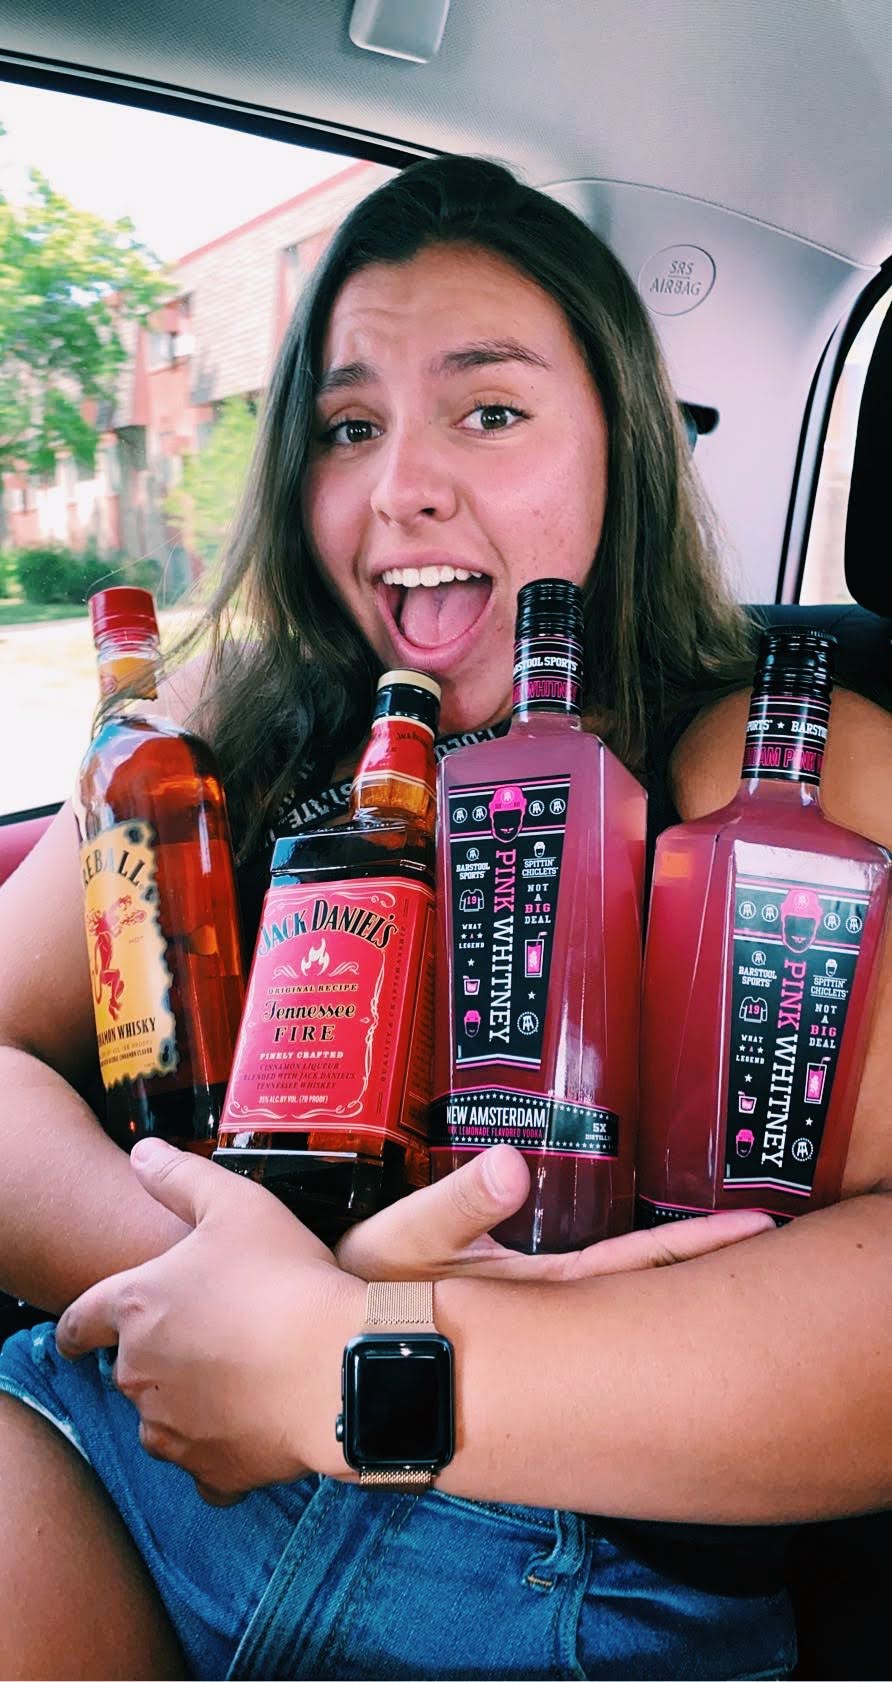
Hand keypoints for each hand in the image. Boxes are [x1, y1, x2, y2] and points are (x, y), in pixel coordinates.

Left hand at [56, 1139, 363, 1501]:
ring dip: (189, 1400)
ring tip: (243, 1372)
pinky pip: (205, 1465)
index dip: (78, 1327)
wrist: (338, 1368)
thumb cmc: (286, 1280)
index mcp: (137, 1307)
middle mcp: (140, 1373)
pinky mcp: (212, 1470)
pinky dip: (222, 1449)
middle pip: (131, 1367)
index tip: (76, 1337)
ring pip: (164, 1417)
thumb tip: (141, 1153)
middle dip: (162, 1353)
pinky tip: (256, 1424)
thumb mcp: (235, 1204)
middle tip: (215, 1331)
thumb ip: (180, 1177)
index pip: (81, 1321)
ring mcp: (173, 1428)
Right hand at [338, 1145, 775, 1281]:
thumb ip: (455, 1204)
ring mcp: (533, 1308)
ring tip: (732, 1243)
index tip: (757, 1229)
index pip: (634, 1269)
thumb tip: (510, 1164)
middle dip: (706, 1263)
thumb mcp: (400, 1242)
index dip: (695, 1249)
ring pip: (620, 1286)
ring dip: (673, 1266)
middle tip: (773, 1236)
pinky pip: (583, 1279)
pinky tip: (641, 1257)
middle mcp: (548, 1306)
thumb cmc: (356, 1298)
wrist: (320, 1352)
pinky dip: (625, 1264)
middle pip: (645, 1281)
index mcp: (537, 1292)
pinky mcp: (508, 1297)